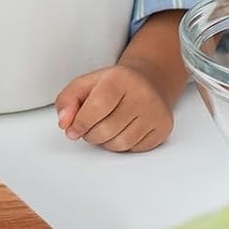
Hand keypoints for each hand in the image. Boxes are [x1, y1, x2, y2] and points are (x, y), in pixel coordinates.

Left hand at [55, 60, 174, 151]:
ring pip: (121, 144)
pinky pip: (135, 149)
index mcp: (119, 79)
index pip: (97, 108)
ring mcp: (156, 112)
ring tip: (103, 129)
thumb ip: (67, 100)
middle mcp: (142, 95)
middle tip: (88, 128)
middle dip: (90, 134)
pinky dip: (122, 145)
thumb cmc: (113, 84)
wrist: (148, 80)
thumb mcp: (86, 83)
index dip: (80, 123)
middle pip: (107, 130)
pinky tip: (121, 130)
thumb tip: (64, 123)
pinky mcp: (164, 128)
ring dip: (105, 142)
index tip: (72, 130)